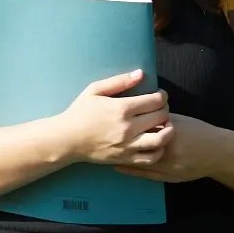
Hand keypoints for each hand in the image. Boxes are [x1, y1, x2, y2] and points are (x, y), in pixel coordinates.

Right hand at [55, 70, 169, 165]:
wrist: (66, 139)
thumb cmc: (79, 113)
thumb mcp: (94, 90)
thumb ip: (119, 81)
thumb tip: (141, 74)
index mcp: (121, 108)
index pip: (156, 100)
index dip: (162, 95)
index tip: (158, 96)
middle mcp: (127, 127)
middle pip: (162, 116)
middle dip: (164, 109)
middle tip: (159, 108)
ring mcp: (128, 145)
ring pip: (162, 138)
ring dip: (168, 130)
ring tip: (163, 125)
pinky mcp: (126, 158)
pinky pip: (152, 157)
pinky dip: (159, 149)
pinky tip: (154, 142)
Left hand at [113, 112, 220, 183]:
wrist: (218, 152)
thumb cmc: (199, 133)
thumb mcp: (180, 121)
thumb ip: (162, 119)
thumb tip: (144, 114)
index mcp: (169, 131)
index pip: (143, 128)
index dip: (126, 126)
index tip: (111, 122)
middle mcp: (166, 148)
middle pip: (138, 145)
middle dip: (121, 142)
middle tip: (103, 136)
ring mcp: (166, 164)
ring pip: (139, 161)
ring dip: (122, 157)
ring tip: (106, 152)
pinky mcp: (167, 175)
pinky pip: (145, 174)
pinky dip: (130, 170)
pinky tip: (117, 166)